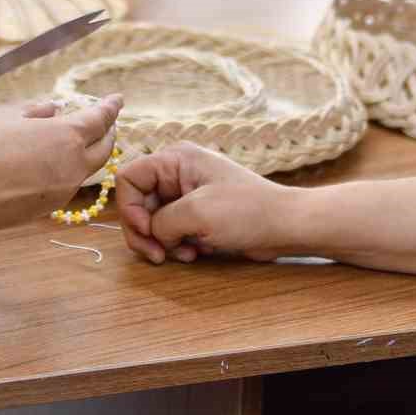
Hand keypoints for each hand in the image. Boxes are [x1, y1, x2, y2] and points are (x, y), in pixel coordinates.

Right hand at [0, 96, 121, 230]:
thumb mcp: (5, 115)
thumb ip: (35, 110)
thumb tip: (53, 109)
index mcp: (67, 136)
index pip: (101, 119)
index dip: (111, 106)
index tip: (117, 99)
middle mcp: (72, 166)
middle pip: (105, 148)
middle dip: (108, 132)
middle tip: (103, 121)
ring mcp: (62, 191)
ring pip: (87, 170)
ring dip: (89, 153)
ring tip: (77, 140)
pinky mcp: (47, 208)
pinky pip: (67, 185)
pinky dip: (69, 170)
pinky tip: (51, 162)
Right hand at [116, 142, 296, 262]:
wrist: (286, 226)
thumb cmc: (247, 211)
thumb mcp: (197, 213)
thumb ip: (161, 222)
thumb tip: (151, 232)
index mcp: (175, 159)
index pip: (128, 178)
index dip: (129, 207)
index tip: (147, 231)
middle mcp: (177, 173)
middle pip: (137, 202)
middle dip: (144, 232)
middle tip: (158, 255)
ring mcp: (186, 194)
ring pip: (152, 220)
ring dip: (162, 242)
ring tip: (185, 254)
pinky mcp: (197, 214)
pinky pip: (171, 230)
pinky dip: (176, 245)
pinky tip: (195, 253)